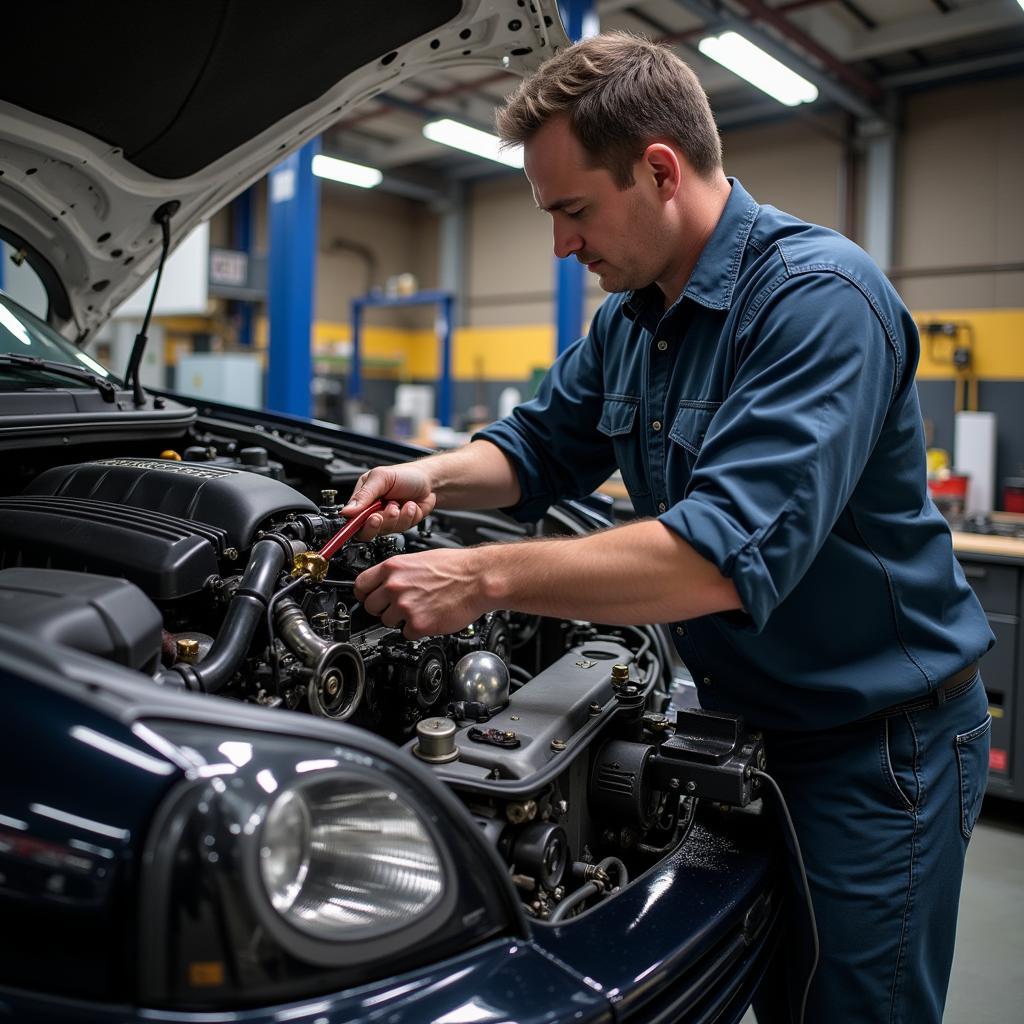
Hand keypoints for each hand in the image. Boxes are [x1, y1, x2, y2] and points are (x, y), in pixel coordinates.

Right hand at [342, 463, 436, 539]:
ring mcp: (387, 519)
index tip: (370, 518)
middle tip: (382, 515)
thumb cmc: (405, 474)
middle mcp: (373, 511)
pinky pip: (402, 529)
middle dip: (378, 523)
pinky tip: (410, 506)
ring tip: (401, 504)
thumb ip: (364, 495)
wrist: (429, 480)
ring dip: (396, 517)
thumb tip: (347, 511)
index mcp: (363, 498)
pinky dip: (408, 516)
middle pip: (366, 531)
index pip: (352, 518)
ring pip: (386, 530)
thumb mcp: (381, 478)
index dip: (358, 524)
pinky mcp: (401, 524)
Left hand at [353, 548, 488, 639]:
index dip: (365, 594)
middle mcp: (394, 586)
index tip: (369, 598)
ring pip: (387, 622)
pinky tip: (429, 617)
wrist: (478, 579)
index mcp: (393, 568)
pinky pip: (406, 634)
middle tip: (399, 606)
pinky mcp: (418, 625)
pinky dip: (417, 630)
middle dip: (383, 609)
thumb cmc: (456, 567)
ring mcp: (405, 607)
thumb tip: (387, 582)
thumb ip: (399, 572)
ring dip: (401, 620)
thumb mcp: (419, 559)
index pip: (360, 585)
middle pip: (370, 607)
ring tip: (420, 610)